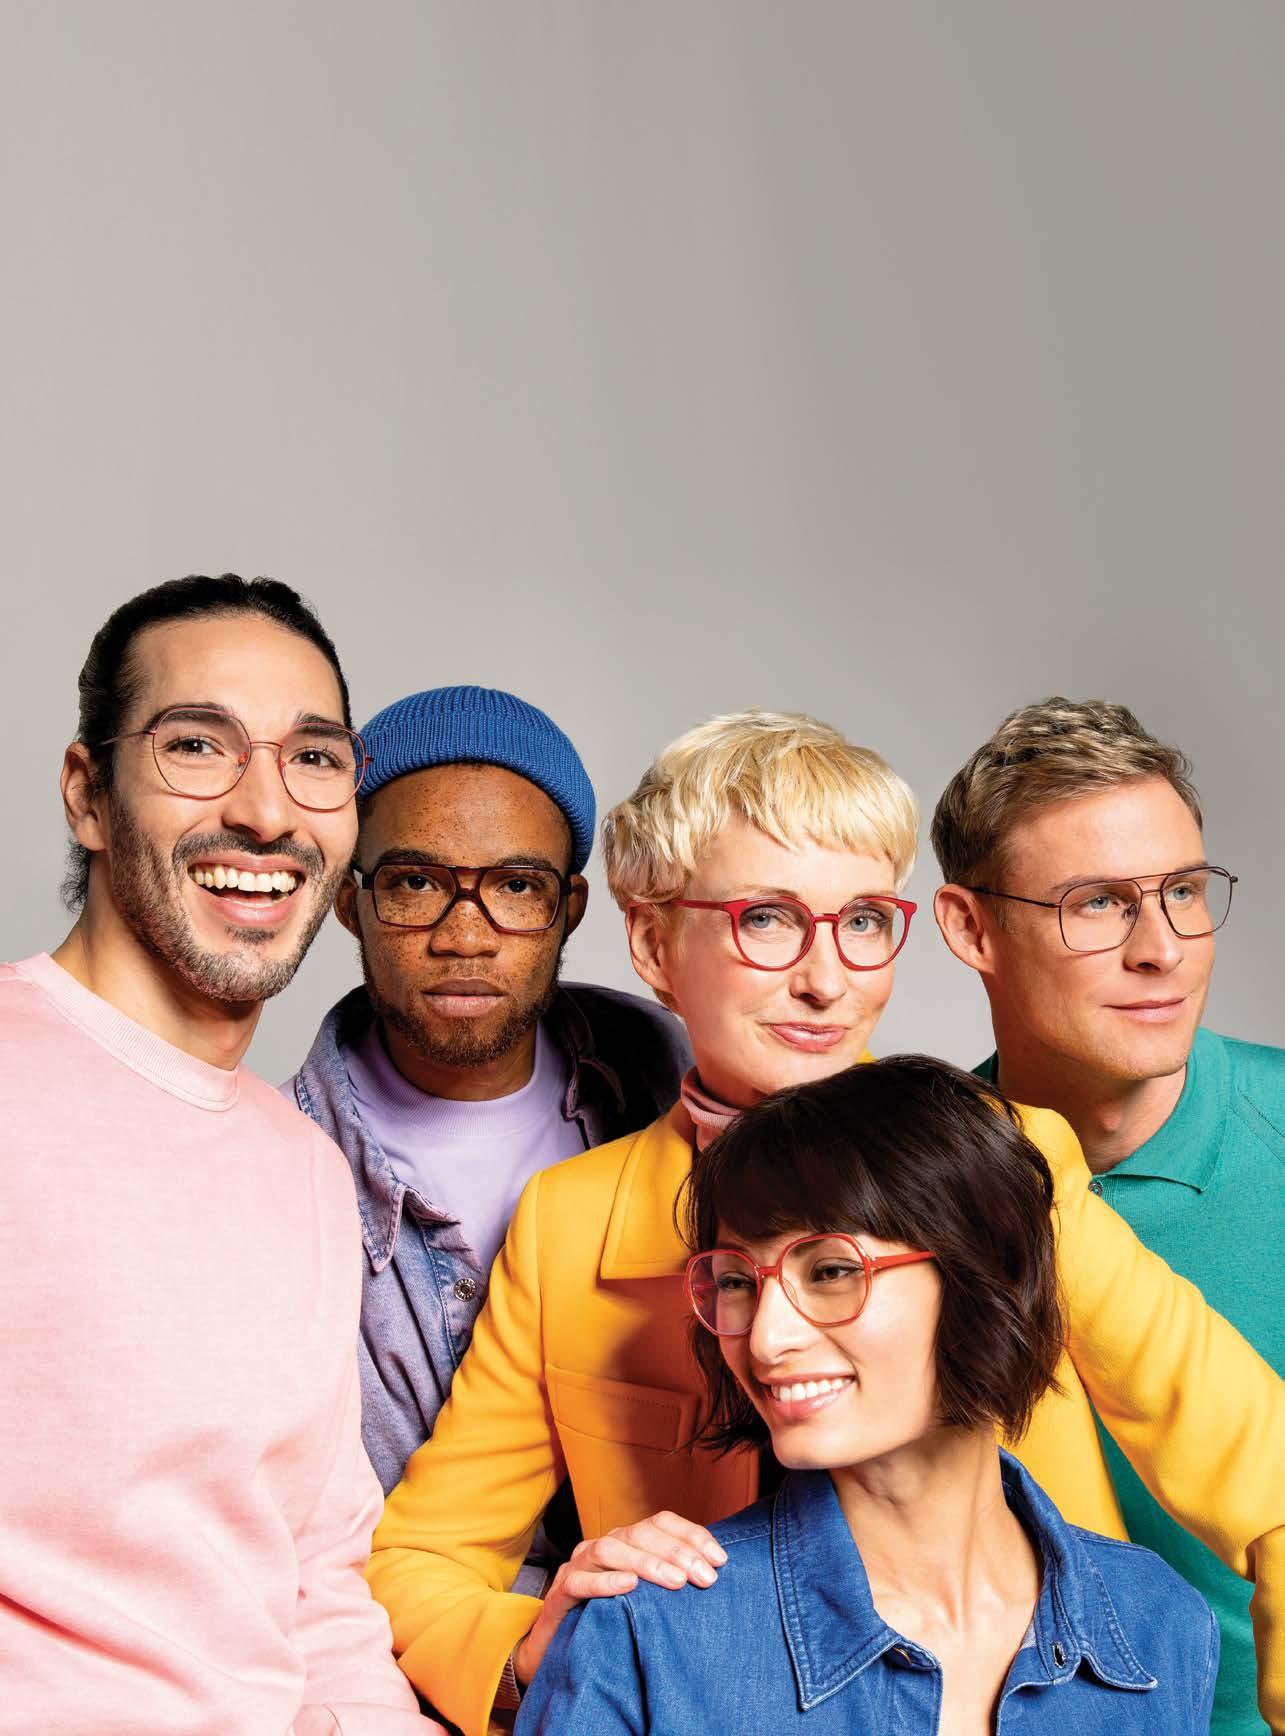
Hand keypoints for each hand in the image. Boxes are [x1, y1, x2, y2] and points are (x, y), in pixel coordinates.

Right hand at [511, 1510, 726, 1683]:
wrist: (557, 1647)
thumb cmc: (610, 1618)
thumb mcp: (645, 1596)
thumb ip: (670, 1581)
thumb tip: (716, 1577)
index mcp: (627, 1540)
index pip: (661, 1522)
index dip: (692, 1535)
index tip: (720, 1559)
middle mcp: (604, 1545)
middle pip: (640, 1534)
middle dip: (677, 1552)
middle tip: (706, 1577)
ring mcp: (579, 1565)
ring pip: (610, 1550)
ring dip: (646, 1563)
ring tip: (677, 1582)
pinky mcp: (560, 1592)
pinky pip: (580, 1581)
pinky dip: (605, 1582)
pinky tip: (630, 1587)